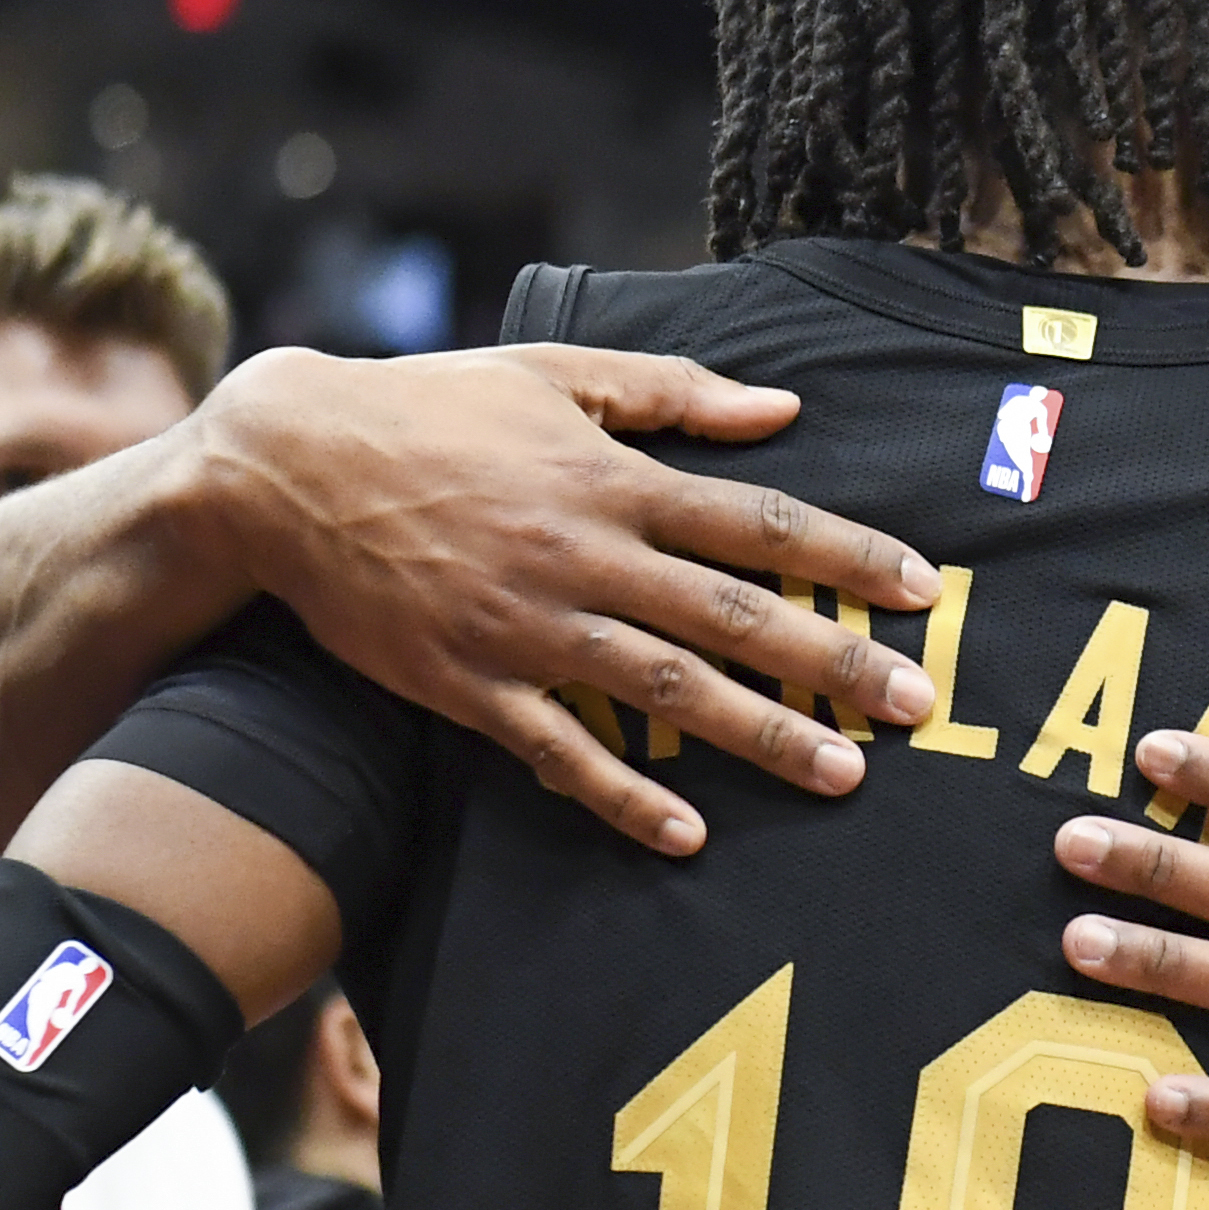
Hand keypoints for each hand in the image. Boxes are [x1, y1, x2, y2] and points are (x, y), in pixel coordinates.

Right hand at [197, 344, 945, 853]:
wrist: (288, 467)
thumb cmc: (429, 408)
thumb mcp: (554, 374)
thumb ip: (671, 392)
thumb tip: (783, 409)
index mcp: (612, 477)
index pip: (756, 523)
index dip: (846, 556)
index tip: (920, 590)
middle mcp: (584, 555)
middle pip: (734, 617)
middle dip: (834, 664)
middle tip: (917, 705)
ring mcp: (528, 627)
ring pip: (666, 692)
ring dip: (761, 739)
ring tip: (842, 778)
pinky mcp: (471, 685)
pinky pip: (561, 752)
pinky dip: (625, 798)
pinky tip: (690, 835)